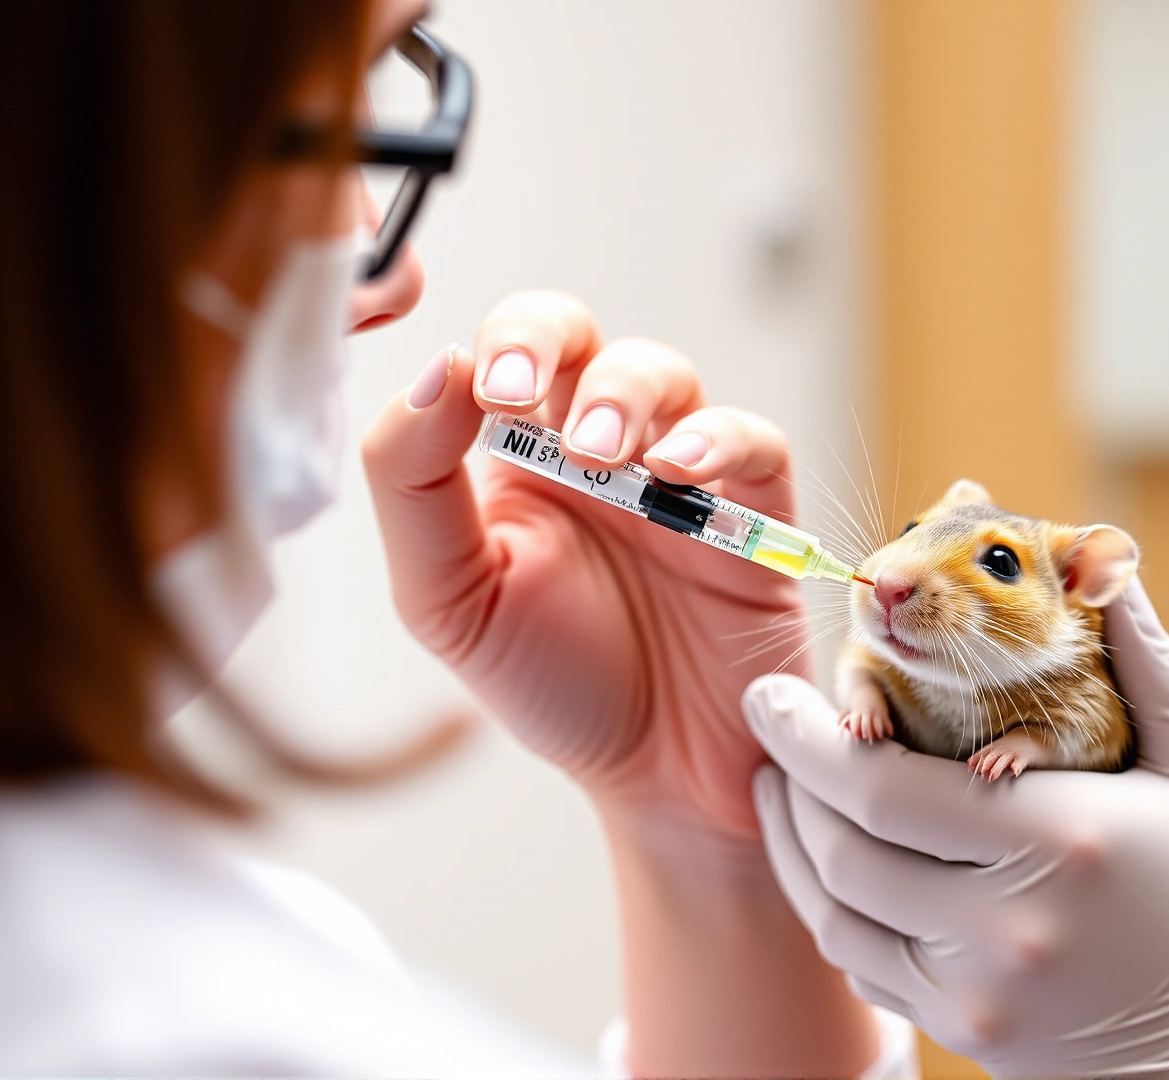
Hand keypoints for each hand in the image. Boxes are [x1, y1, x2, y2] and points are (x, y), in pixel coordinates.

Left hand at [364, 293, 877, 1076]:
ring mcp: (678, 474)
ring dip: (627, 393)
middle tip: (518, 391)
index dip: (489, 344)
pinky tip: (680, 472)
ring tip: (604, 454)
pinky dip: (720, 439)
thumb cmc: (556, 686)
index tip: (477, 387)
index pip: (496, 355)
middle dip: (545, 338)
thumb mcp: (449, 599)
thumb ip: (414, 484)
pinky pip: (753, 439)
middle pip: (576, 334)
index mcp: (513, 463)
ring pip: (663, 372)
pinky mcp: (755, 509)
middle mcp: (594, 450)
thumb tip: (433, 368)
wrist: (662, 779)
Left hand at [746, 579, 1168, 1078]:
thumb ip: (1143, 665)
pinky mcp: (955, 1033)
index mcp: (1061, 842)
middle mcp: (1004, 926)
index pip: (886, 788)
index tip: (774, 690)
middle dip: (790, 774)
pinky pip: (856, 961)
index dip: (811, 737)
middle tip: (768, 717)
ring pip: (832, 907)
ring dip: (792, 835)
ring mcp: (973, 993)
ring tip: (780, 779)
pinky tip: (821, 850)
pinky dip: (823, 899)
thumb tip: (1104, 562)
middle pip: (843, 844)